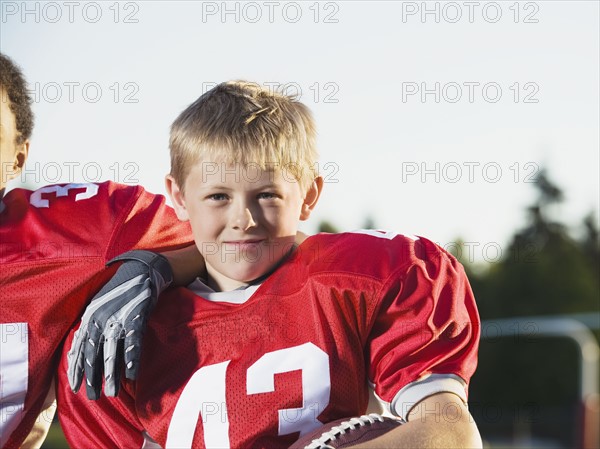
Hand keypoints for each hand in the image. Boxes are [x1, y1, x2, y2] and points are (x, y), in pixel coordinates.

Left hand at [67, 250, 172, 398]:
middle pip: (93, 353)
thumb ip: (92, 323)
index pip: (78, 347)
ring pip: (111, 352)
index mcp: (89, 316)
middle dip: (92, 377)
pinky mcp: (136, 317)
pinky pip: (132, 343)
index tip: (74, 387)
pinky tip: (130, 375)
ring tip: (111, 393)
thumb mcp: (100, 304)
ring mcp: (118, 318)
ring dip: (111, 374)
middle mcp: (100, 318)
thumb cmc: (120, 289)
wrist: (142, 270)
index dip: (76, 368)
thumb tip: (86, 346)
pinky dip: (131, 360)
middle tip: (93, 396)